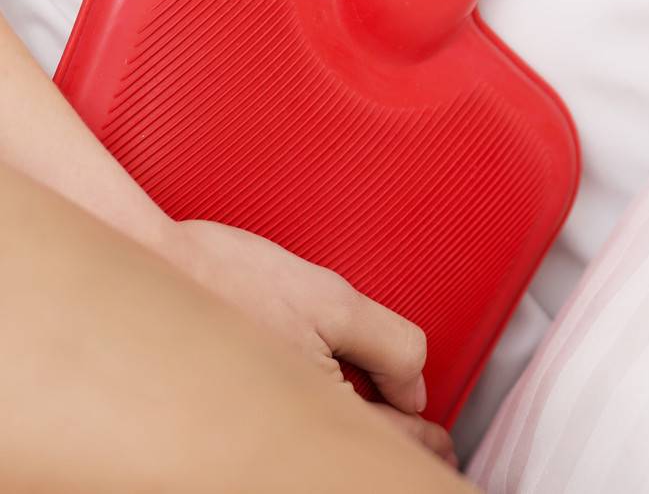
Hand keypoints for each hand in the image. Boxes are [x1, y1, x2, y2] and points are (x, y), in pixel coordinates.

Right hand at [169, 219, 453, 462]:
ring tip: (386, 430)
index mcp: (314, 406)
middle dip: (392, 445)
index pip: (389, 441)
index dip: (425, 441)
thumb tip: (415, 388)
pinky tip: (319, 405)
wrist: (137, 268)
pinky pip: (279, 429)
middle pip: (354, 447)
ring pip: (315, 442)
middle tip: (430, 448)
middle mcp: (279, 428)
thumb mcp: (331, 301)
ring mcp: (249, 424)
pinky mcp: (221, 416)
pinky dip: (308, 423)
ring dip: (352, 435)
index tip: (443, 444)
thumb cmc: (222, 277)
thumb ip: (389, 345)